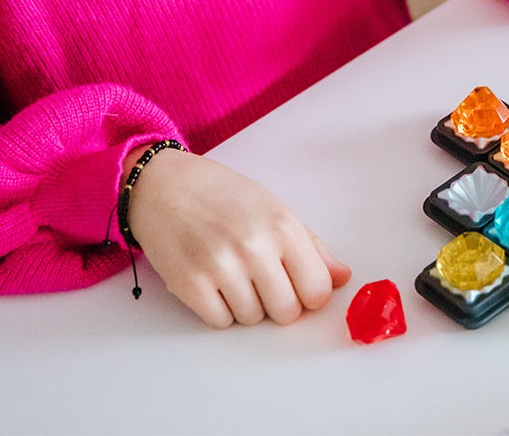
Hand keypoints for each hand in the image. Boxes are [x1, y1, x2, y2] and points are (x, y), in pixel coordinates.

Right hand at [124, 149, 351, 327]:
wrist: (165, 185)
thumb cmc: (223, 195)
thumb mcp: (274, 208)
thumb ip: (311, 246)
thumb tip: (342, 277)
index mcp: (282, 225)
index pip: (318, 290)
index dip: (310, 293)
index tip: (298, 284)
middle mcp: (254, 247)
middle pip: (287, 312)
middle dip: (279, 303)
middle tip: (264, 278)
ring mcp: (220, 267)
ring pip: (253, 320)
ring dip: (248, 304)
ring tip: (234, 272)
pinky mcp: (189, 285)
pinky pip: (221, 322)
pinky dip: (220, 310)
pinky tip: (213, 281)